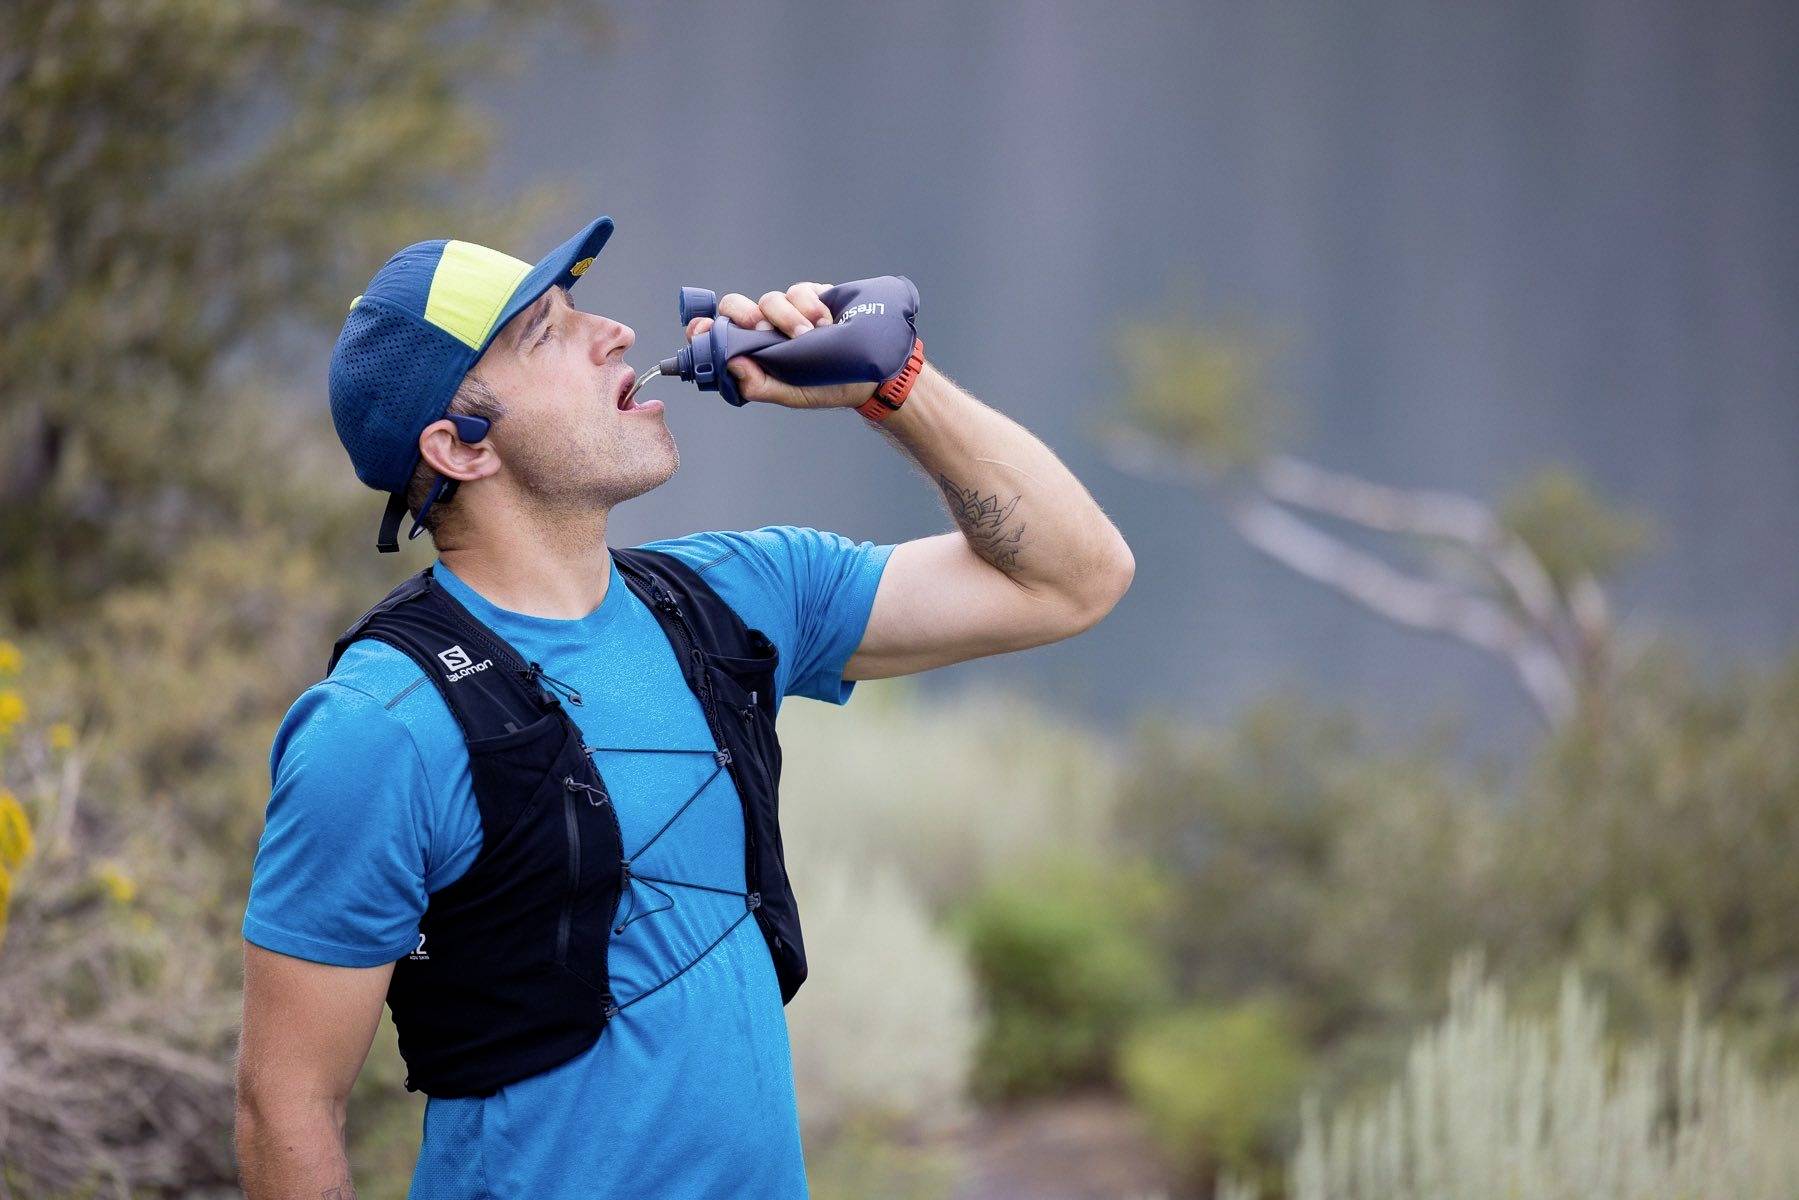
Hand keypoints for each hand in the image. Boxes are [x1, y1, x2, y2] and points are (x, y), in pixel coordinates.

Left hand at [684, 282, 879, 409]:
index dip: (704, 328)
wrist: (872, 373)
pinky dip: (810, 306)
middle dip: (743, 314)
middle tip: (760, 327)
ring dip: (788, 317)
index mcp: (753, 352)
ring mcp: (788, 311)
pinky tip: (825, 323)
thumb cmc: (827, 386)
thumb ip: (759, 385)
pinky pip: (800, 291)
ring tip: (810, 336)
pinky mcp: (812, 297)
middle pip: (736, 307)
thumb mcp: (791, 394)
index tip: (699, 330)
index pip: (719, 334)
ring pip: (770, 299)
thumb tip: (731, 365)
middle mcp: (766, 329)